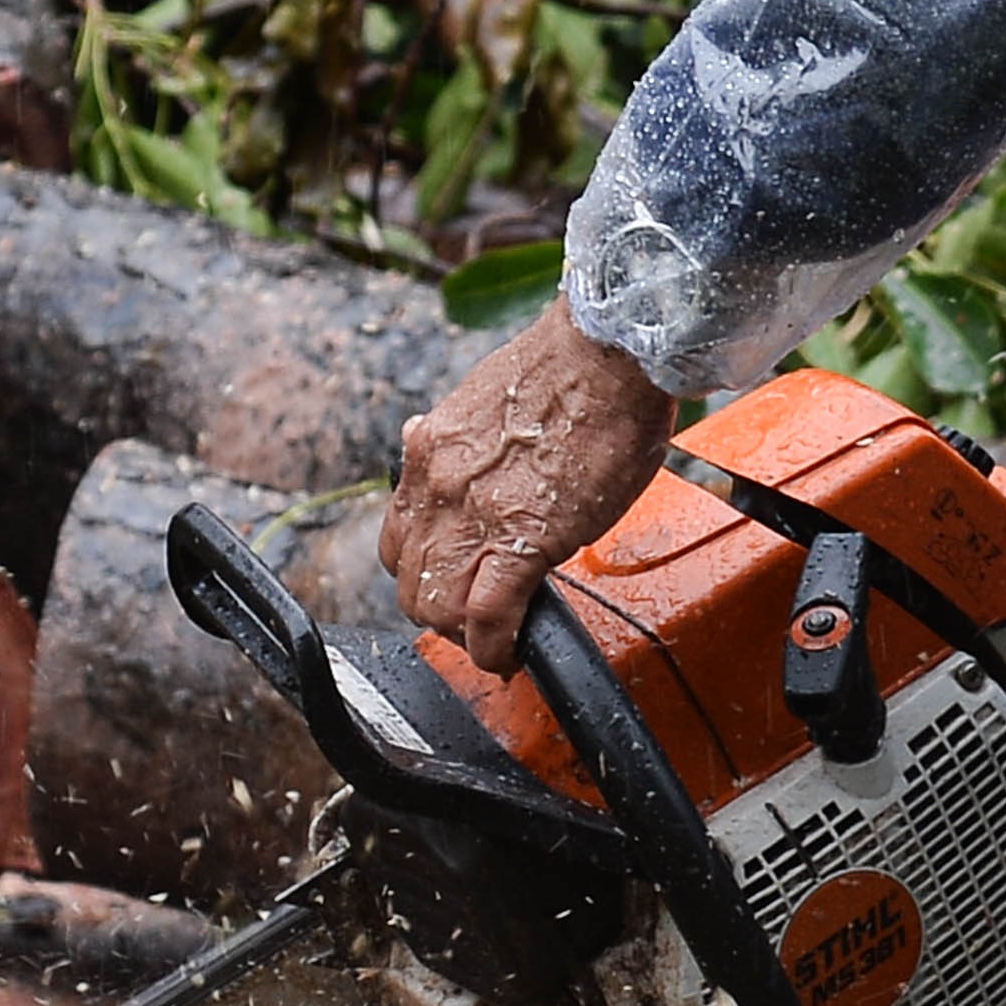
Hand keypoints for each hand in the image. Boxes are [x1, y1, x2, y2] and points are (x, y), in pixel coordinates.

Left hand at [387, 303, 682, 659]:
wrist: (607, 349)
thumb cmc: (572, 366)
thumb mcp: (489, 400)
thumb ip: (466, 440)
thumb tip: (467, 454)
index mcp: (429, 450)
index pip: (398, 539)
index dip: (425, 572)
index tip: (453, 582)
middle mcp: (437, 484)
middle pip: (410, 583)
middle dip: (442, 611)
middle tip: (480, 618)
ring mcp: (473, 514)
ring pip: (437, 608)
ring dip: (466, 633)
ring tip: (499, 635)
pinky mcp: (521, 539)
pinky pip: (487, 617)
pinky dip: (493, 649)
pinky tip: (508, 655)